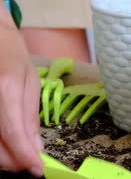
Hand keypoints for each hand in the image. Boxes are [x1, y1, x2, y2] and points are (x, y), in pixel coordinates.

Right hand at [0, 18, 43, 175]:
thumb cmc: (10, 54)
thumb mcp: (29, 80)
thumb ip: (29, 115)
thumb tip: (35, 148)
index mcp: (5, 85)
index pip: (12, 131)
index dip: (25, 156)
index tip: (38, 169)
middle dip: (11, 160)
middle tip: (28, 163)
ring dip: (0, 155)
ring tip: (16, 152)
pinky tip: (3, 141)